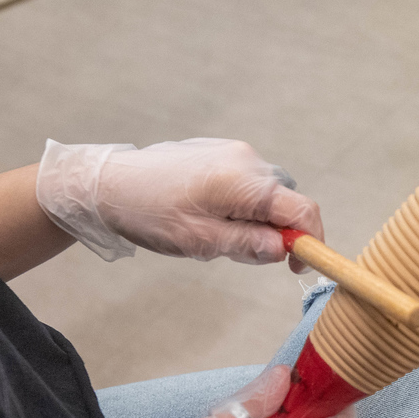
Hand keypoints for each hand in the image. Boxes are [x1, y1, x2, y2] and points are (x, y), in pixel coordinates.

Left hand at [36, 138, 322, 269]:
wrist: (108, 184)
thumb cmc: (150, 213)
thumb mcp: (202, 241)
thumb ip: (249, 245)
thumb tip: (285, 249)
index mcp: (245, 181)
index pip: (302, 209)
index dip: (310, 240)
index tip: (299, 265)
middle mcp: (247, 159)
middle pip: (285, 201)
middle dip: (275, 232)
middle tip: (240, 252)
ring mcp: (233, 152)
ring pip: (265, 194)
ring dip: (255, 219)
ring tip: (215, 233)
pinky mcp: (219, 152)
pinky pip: (247, 182)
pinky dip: (240, 205)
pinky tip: (207, 215)